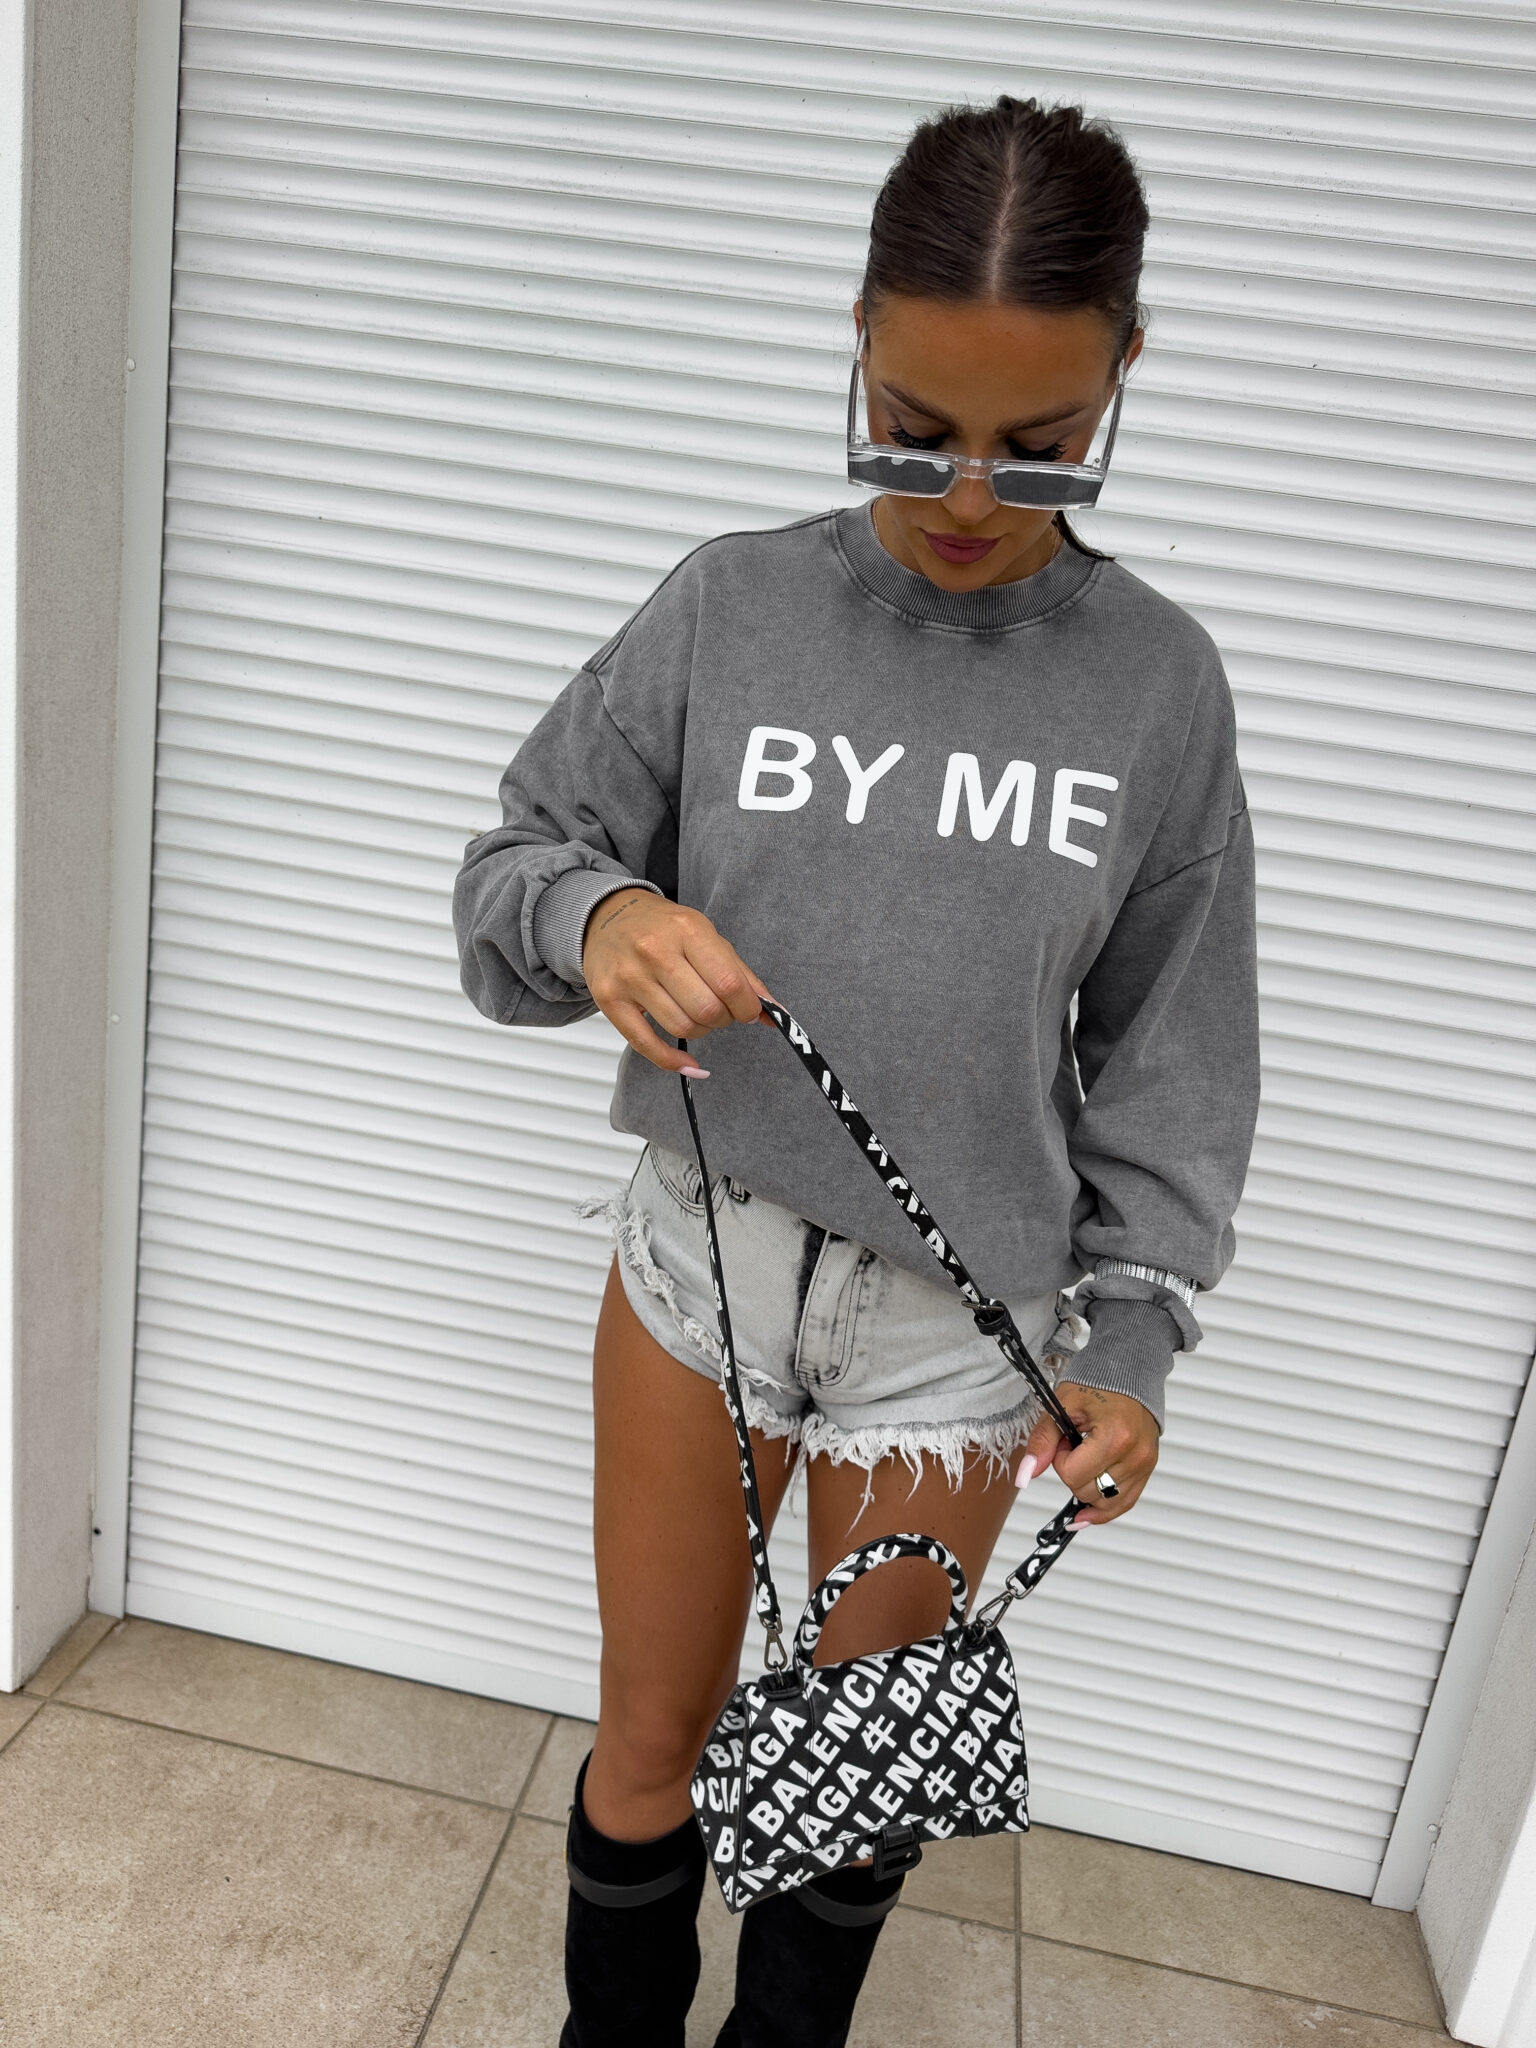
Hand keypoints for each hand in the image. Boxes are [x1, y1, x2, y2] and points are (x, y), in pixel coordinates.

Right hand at [582, 889, 771, 1073]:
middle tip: (721, 1010)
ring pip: (682, 1027)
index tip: (748, 1010)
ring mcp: (629, 977)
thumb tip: (773, 1013)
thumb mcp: (705, 935)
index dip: (747, 1007)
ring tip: (698, 1016)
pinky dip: (673, 1061)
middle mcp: (655, 951)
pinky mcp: (609, 1000)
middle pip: (707, 1009)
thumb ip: (740, 974)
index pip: (729, 983)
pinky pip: (646, 1045)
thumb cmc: (663, 928)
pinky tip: (689, 1063)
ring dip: (702, 1032)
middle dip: (724, 1019)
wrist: (608, 916)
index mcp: (687, 930)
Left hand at [1017, 1382, 1158, 1526]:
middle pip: (1088, 1491)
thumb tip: (1025, 1476)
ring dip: (1087, 1487)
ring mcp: (1145, 1464)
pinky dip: (1104, 1509)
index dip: (1061, 1459)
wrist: (1128, 1369)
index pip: (1073, 1475)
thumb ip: (1042, 1442)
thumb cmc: (1098, 1381)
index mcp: (1116, 1437)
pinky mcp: (1148, 1469)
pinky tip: (1085, 1514)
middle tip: (1077, 1445)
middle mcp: (1135, 1455)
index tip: (1066, 1440)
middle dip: (1074, 1472)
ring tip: (1088, 1459)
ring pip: (1106, 1503)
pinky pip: (1125, 1502)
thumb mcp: (1061, 1406)